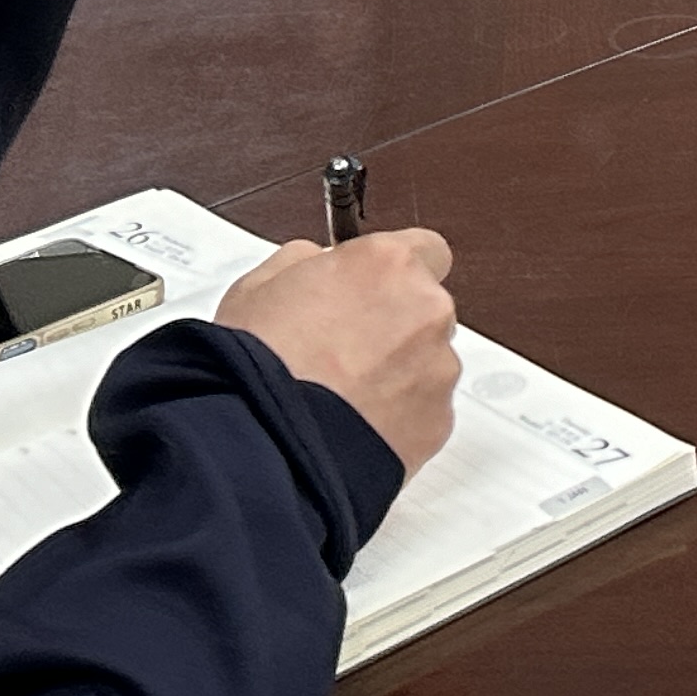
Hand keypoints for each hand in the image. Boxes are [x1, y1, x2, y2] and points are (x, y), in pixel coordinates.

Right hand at [217, 231, 461, 474]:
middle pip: (425, 310)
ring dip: (398, 373)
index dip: (395, 274)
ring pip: (428, 362)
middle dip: (393, 326)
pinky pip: (426, 410)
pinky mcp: (438, 421)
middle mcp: (425, 309)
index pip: (427, 250)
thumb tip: (317, 264)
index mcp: (388, 264)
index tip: (375, 290)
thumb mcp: (259, 286)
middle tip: (343, 350)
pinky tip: (355, 423)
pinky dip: (400, 417)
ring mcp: (438, 367)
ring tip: (343, 396)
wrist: (265, 445)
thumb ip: (306, 262)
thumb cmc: (258, 367)